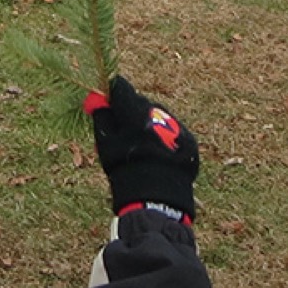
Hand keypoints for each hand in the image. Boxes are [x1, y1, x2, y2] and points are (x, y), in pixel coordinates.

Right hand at [85, 75, 198, 220]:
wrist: (158, 198)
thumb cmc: (125, 169)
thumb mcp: (105, 144)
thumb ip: (102, 117)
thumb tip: (98, 100)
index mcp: (135, 109)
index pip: (121, 88)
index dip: (111, 95)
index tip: (106, 105)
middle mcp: (158, 111)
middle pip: (140, 102)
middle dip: (130, 112)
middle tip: (122, 133)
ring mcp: (176, 125)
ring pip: (157, 117)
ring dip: (147, 125)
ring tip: (141, 149)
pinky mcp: (189, 140)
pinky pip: (172, 131)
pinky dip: (163, 138)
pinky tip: (157, 156)